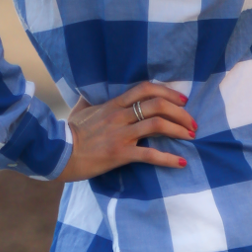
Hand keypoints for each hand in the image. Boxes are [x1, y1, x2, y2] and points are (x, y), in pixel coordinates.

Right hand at [56, 82, 195, 181]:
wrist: (59, 153)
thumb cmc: (69, 132)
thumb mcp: (80, 110)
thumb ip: (90, 101)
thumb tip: (89, 94)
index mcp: (113, 104)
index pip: (146, 89)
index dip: (168, 91)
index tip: (182, 99)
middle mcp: (120, 116)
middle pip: (157, 105)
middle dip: (180, 112)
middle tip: (192, 123)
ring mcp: (121, 135)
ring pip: (157, 125)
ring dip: (179, 130)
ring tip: (191, 136)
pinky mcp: (120, 154)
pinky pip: (150, 155)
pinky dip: (169, 159)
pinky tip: (181, 162)